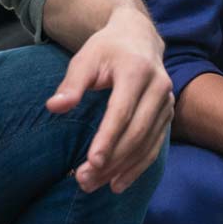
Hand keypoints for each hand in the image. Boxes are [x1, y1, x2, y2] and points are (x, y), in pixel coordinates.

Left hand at [47, 8, 173, 192]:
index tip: (92, 162)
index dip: (108, 138)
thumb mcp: (85, 58)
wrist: (139, 37)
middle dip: (112, 160)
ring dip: (123, 168)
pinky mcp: (168, 115)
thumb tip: (54, 108)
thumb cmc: (107, 49)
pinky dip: (138, 167)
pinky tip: (118, 182)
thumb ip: (71, 84)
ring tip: (96, 185)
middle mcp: (158, 87)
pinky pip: (155, 146)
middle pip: (136, 132)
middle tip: (85, 181)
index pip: (122, 111)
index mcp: (136, 71)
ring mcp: (167, 102)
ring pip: (147, 143)